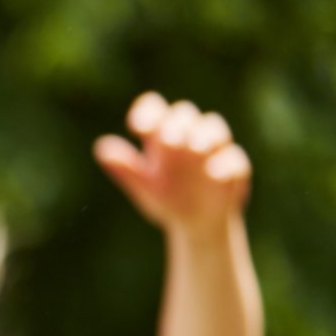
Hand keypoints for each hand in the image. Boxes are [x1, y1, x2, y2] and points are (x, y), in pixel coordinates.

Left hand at [94, 92, 252, 231]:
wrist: (195, 225)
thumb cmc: (166, 200)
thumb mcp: (144, 186)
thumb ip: (125, 168)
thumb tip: (101, 148)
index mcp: (161, 138)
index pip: (154, 110)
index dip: (147, 112)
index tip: (137, 126)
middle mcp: (188, 136)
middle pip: (184, 113)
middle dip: (177, 124)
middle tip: (169, 141)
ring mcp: (213, 148)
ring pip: (213, 126)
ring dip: (205, 135)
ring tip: (196, 148)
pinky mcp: (234, 166)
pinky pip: (234, 158)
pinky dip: (225, 163)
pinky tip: (215, 174)